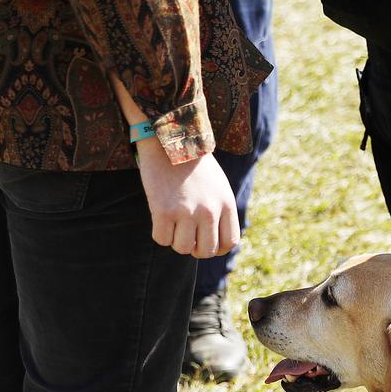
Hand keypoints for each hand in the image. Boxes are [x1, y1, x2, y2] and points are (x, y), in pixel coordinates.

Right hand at [134, 137, 239, 258]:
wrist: (171, 140)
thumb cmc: (194, 165)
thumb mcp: (219, 186)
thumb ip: (221, 211)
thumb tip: (216, 241)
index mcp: (226, 204)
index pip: (230, 242)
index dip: (218, 248)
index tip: (206, 242)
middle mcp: (209, 211)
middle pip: (207, 251)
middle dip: (196, 249)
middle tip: (187, 236)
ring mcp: (186, 212)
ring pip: (183, 248)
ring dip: (176, 241)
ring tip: (173, 224)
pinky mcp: (163, 211)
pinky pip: (162, 239)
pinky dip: (160, 234)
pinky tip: (160, 219)